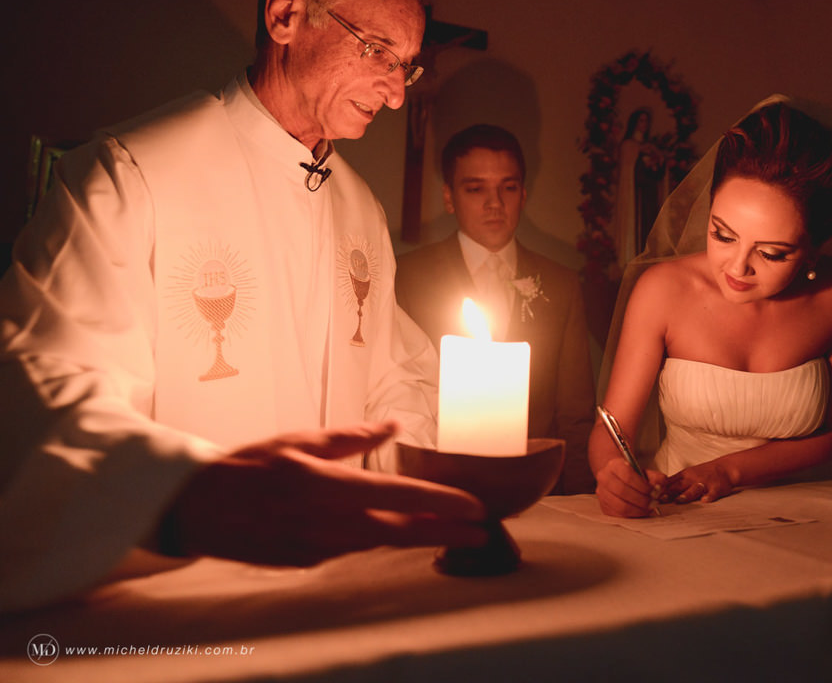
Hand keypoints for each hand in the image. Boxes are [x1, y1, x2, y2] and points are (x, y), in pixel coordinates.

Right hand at [160, 422, 487, 565]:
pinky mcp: (308, 561)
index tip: (475, 508)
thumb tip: (392, 425)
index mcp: (330, 487)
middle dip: (446, 533)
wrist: (195, 509)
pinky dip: (378, 540)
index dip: (443, 504)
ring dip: (417, 538)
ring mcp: (319, 547)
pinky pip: (352, 549)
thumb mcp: (300, 440)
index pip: (401, 498)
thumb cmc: (247, 467)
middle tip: (482, 533)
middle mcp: (330, 523)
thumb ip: (351, 438)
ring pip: (380, 544)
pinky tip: (396, 532)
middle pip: (402, 533)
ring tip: (450, 531)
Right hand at [594, 457, 666, 517]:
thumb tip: (661, 487)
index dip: (643, 486)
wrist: (617, 478)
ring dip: (638, 510)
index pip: (628, 475)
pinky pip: (619, 516)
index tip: (655, 492)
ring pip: (620, 506)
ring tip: (649, 509)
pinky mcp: (604, 507)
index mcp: (614, 465)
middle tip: (654, 503)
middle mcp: (604, 478)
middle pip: (623, 491)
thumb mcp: (644, 471)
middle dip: (642, 500)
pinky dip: (633, 516)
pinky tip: (641, 512)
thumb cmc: (632, 475)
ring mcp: (602, 494)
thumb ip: (655, 477)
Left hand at [663, 462, 734, 503]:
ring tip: (679, 500)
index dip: (660, 489)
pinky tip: (705, 500)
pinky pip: (712, 493)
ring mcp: (704, 483)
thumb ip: (674, 483)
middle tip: (659, 499)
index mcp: (684, 476)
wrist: (725, 468)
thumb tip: (657, 493)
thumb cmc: (704, 473)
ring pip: (693, 489)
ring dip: (686, 494)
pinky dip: (709, 497)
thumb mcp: (687, 474)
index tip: (650, 495)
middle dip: (668, 492)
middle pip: (678, 486)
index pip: (669, 482)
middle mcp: (692, 479)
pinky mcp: (716, 488)